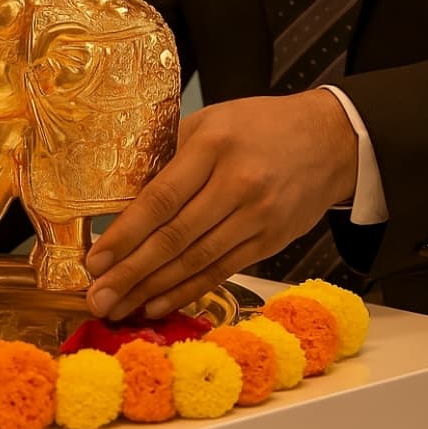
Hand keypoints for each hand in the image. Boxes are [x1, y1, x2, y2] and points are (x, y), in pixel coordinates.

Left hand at [84, 90, 357, 319]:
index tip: (95, 259)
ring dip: (152, 289)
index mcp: (213, 147)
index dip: (125, 234)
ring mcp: (257, 217)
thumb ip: (169, 156)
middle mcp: (237, 184)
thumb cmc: (260, 125)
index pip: (161, 199)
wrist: (332, 139)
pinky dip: (187, 291)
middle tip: (97, 297)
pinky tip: (157, 304)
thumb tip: (123, 199)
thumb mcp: (210, 121)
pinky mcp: (270, 241)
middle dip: (130, 272)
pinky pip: (221, 271)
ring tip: (117, 307)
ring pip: (196, 261)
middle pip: (175, 237)